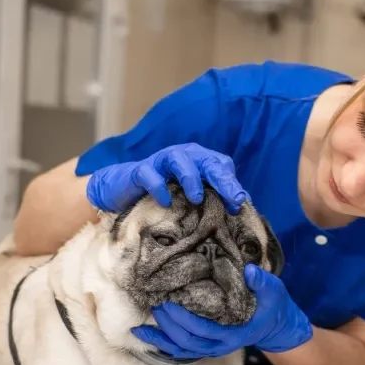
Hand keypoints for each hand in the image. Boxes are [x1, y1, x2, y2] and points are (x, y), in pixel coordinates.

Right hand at [85, 143, 248, 213]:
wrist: (124, 190)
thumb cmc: (164, 194)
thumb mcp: (190, 196)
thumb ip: (213, 198)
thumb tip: (241, 209)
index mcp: (199, 160)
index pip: (221, 165)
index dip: (232, 183)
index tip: (239, 204)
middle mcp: (183, 156)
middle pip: (207, 161)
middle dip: (222, 179)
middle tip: (233, 198)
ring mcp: (161, 161)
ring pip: (180, 160)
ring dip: (191, 178)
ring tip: (197, 198)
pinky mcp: (140, 170)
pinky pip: (150, 174)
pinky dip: (158, 186)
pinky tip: (166, 202)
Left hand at [131, 265, 312, 358]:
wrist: (274, 325)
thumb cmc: (272, 306)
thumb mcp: (274, 291)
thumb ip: (263, 283)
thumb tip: (249, 271)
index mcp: (235, 334)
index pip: (205, 330)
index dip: (185, 320)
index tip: (169, 305)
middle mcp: (220, 346)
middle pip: (188, 342)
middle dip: (168, 327)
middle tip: (155, 305)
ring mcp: (212, 348)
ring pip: (181, 350)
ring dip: (160, 340)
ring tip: (139, 328)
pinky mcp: (206, 346)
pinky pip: (181, 350)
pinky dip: (162, 345)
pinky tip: (146, 335)